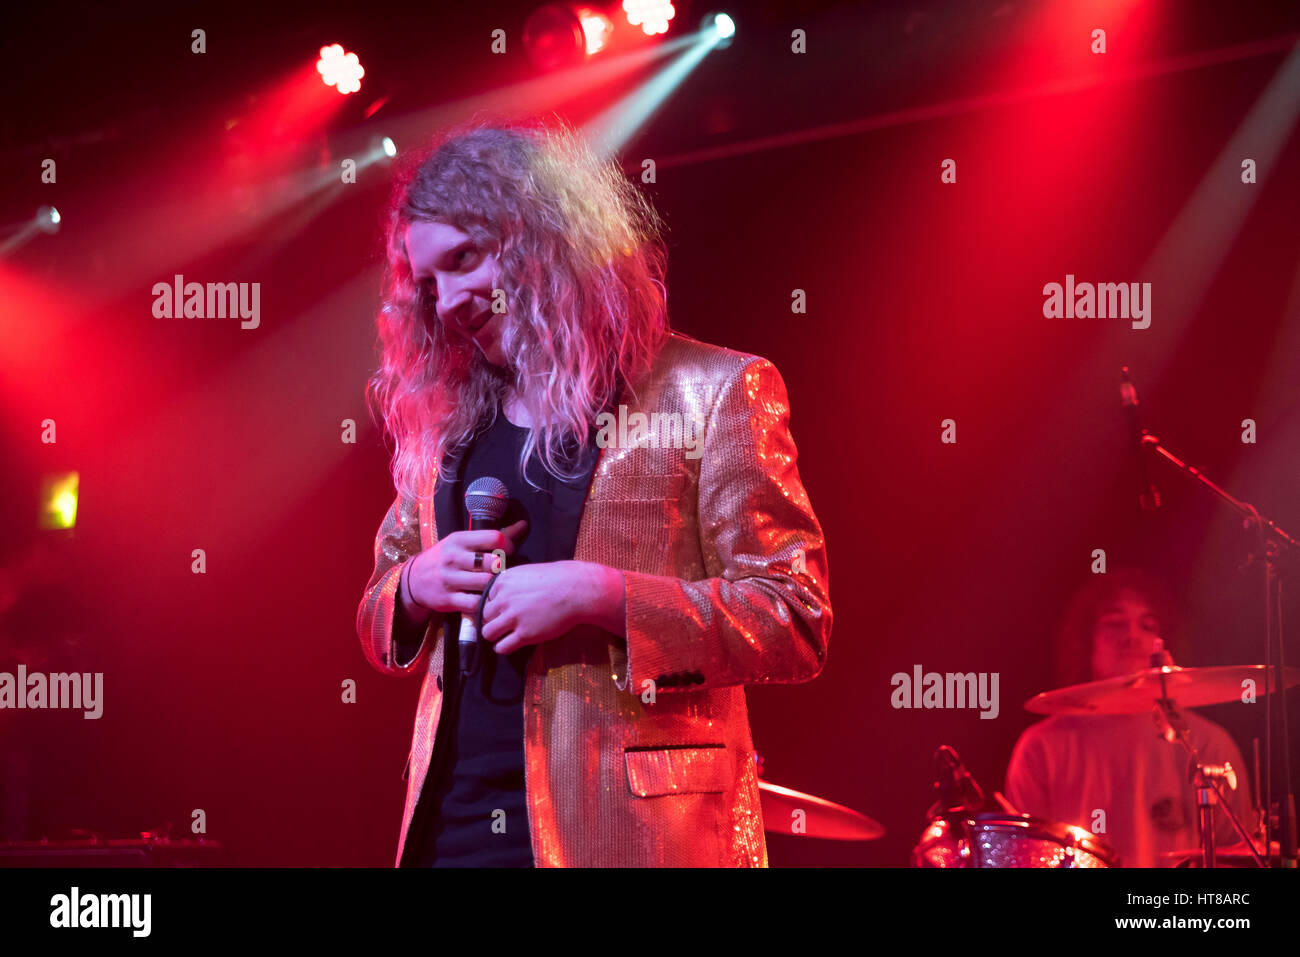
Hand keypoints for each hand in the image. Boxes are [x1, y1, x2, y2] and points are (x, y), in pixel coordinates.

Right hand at [404, 520, 527, 616]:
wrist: (414, 579)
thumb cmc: (447, 558)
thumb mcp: (463, 542)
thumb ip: (493, 536)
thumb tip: (523, 525)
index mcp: (459, 540)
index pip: (494, 537)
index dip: (508, 545)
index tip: (508, 552)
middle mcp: (453, 558)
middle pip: (492, 562)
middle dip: (501, 567)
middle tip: (502, 571)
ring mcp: (450, 579)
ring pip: (486, 583)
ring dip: (495, 586)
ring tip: (496, 585)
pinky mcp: (448, 599)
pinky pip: (475, 603)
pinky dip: (484, 603)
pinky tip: (486, 598)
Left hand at [481, 561, 624, 654]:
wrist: (577, 590)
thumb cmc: (557, 579)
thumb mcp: (527, 573)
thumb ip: (511, 584)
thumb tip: (501, 597)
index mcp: (502, 582)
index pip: (485, 600)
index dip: (495, 607)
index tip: (506, 610)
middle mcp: (503, 599)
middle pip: (483, 617)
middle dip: (493, 621)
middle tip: (506, 624)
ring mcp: (513, 617)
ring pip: (487, 633)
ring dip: (495, 636)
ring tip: (506, 635)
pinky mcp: (524, 634)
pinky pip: (501, 647)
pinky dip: (504, 648)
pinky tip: (513, 643)